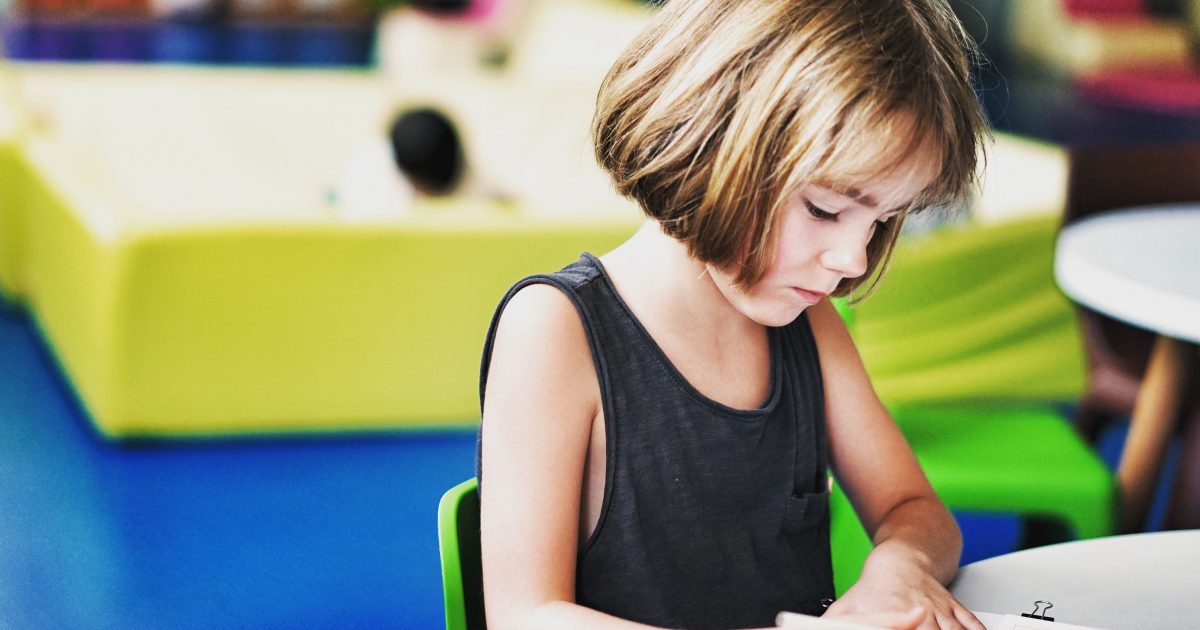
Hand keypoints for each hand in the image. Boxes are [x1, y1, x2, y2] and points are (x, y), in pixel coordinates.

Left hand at [826, 556, 985, 629]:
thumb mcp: (848, 607)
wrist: (902, 558)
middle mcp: (922, 614)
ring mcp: (942, 612)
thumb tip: (815, 629)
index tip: (911, 627)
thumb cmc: (875, 588)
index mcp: (896, 616)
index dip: (907, 626)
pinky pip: (973, 624)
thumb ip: (836, 623)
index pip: (904, 627)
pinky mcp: (956, 609)